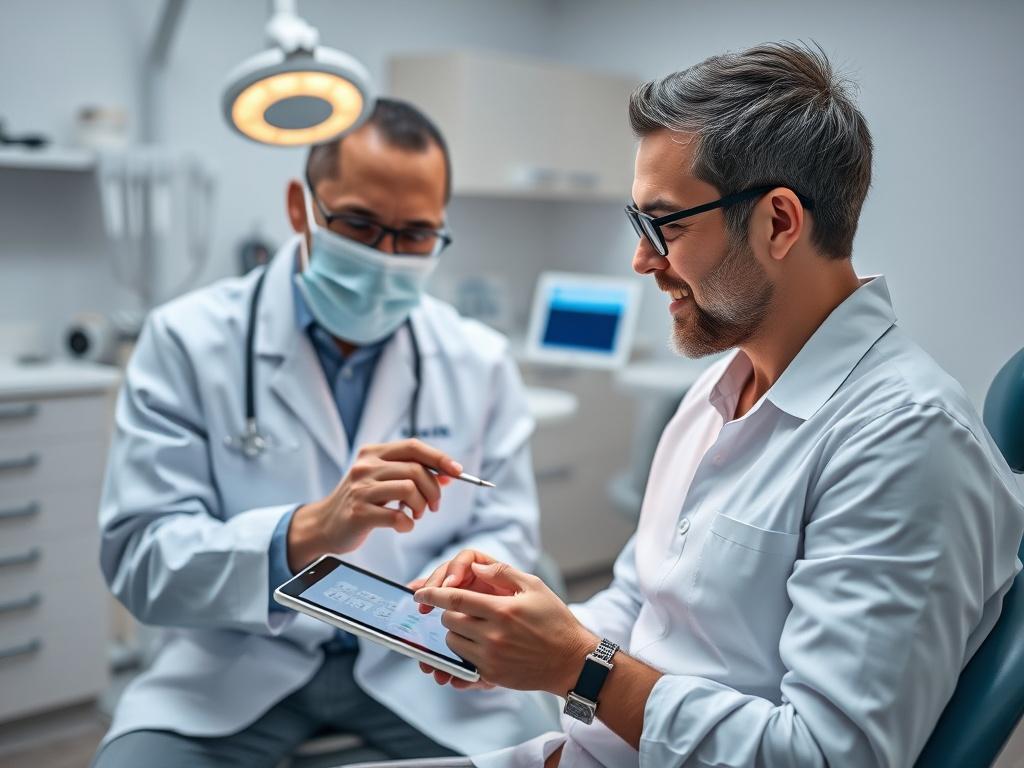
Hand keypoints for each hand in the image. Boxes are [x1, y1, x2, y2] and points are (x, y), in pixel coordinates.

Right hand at [287, 439, 460, 570]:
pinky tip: (403, 525)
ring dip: (422, 506)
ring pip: (409, 489)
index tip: (458, 472)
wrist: (324, 525)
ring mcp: (360, 488)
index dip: (440, 458)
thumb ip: (412, 474)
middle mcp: (365, 466)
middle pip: (416, 470)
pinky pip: (397, 516)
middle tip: (433, 506)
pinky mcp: (359, 512)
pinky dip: (408, 523)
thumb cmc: (360, 502)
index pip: (413, 446)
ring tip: (417, 515)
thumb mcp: (383, 481)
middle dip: (433, 490)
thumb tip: (448, 474)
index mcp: (373, 453)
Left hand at [414, 561, 598, 694]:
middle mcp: (494, 635)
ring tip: (474, 628)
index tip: (419, 593)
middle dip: (449, 612)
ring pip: (452, 643)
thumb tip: (476, 566)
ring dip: (456, 633)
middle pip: (449, 621)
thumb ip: (502, 573)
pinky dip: (465, 652)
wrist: (572, 660)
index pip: (456, 598)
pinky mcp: (492, 675)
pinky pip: (463, 663)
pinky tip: (479, 645)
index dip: (433, 593)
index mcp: (502, 609)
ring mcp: (491, 658)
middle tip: (463, 610)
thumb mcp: (534, 587)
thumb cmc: (555, 620)